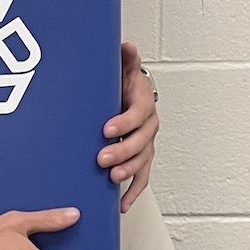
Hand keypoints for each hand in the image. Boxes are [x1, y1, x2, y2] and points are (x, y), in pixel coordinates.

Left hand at [99, 42, 157, 212]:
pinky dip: (133, 191)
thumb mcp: (123, 68)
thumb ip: (125, 59)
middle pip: (141, 142)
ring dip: (128, 171)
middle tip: (102, 158)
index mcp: (143, 103)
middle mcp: (148, 126)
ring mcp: (145, 144)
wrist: (128, 95)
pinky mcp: (140, 158)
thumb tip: (127, 46)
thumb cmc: (123, 84)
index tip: (107, 130)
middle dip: (122, 152)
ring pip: (142, 161)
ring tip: (112, 178)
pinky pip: (142, 178)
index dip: (124, 123)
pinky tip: (122, 203)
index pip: (137, 114)